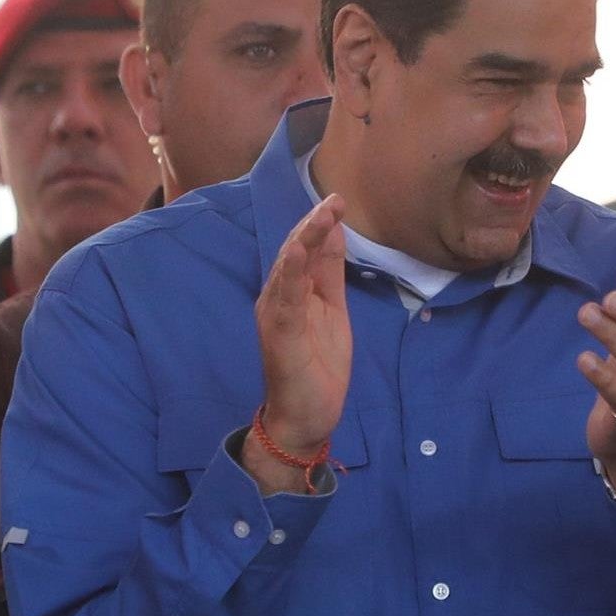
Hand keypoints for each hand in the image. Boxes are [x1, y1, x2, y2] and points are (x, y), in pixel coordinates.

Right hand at [253, 193, 349, 457]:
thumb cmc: (317, 365)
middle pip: (293, 252)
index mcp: (294, 292)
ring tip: (319, 215)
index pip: (306, 250)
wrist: (306, 416)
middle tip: (334, 199)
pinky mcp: (279, 334)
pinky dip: (289, 274)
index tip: (338, 200)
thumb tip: (336, 233)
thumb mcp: (332, 310)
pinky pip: (284, 300)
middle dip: (313, 225)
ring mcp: (276, 315)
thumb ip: (330, 273)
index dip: (320, 225)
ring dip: (303, 240)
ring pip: (287, 270)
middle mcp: (278, 298)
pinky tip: (297, 252)